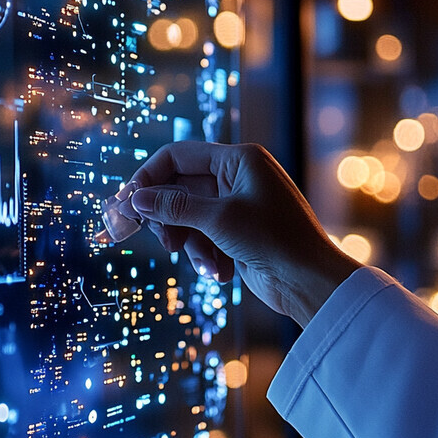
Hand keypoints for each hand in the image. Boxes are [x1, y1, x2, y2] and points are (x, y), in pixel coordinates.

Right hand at [125, 141, 360, 326]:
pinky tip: (220, 272)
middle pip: (181, 189)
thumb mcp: (219, 220)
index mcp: (239, 160)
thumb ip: (175, 207)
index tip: (127, 202)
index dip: (149, 177)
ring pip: (191, 218)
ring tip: (203, 262)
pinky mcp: (239, 233)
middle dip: (168, 218)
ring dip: (190, 243)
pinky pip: (206, 237)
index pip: (179, 156)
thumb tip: (137, 198)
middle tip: (149, 237)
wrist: (309, 282)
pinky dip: (207, 255)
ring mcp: (239, 206)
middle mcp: (238, 178)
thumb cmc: (275, 241)